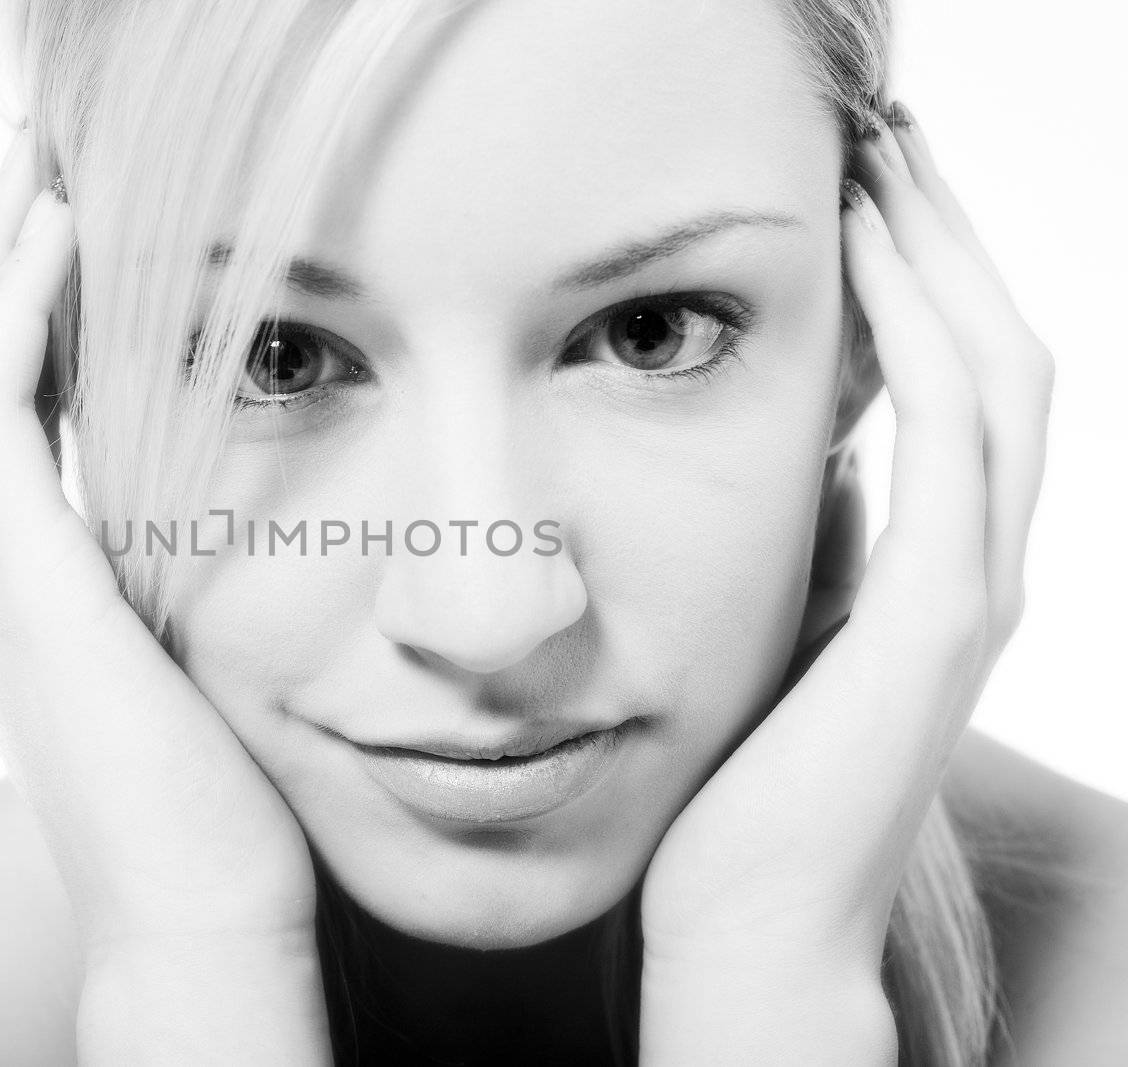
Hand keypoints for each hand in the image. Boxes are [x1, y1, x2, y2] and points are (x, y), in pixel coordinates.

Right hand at [0, 128, 317, 954]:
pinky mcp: (23, 583)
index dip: (12, 308)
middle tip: (43, 167)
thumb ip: (156, 584)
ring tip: (43, 167)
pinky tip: (60, 232)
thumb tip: (202, 517)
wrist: (195, 918)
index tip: (71, 231)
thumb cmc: (208, 805)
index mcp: (10, 590)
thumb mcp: (174, 661)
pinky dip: (8, 303)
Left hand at [639, 106, 1053, 966]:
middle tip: (885, 133)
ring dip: (944, 257)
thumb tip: (820, 449)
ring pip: (998, 378)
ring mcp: (973, 594)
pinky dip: (919, 341)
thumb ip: (826, 541)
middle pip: (1003, 350)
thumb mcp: (788, 626)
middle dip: (949, 232)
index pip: (965, 378)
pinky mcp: (936, 624)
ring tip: (881, 162)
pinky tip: (870, 264)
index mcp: (945, 565)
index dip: (931, 270)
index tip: (868, 185)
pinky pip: (952, 447)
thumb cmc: (749, 785)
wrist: (750, 923)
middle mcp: (983, 567)